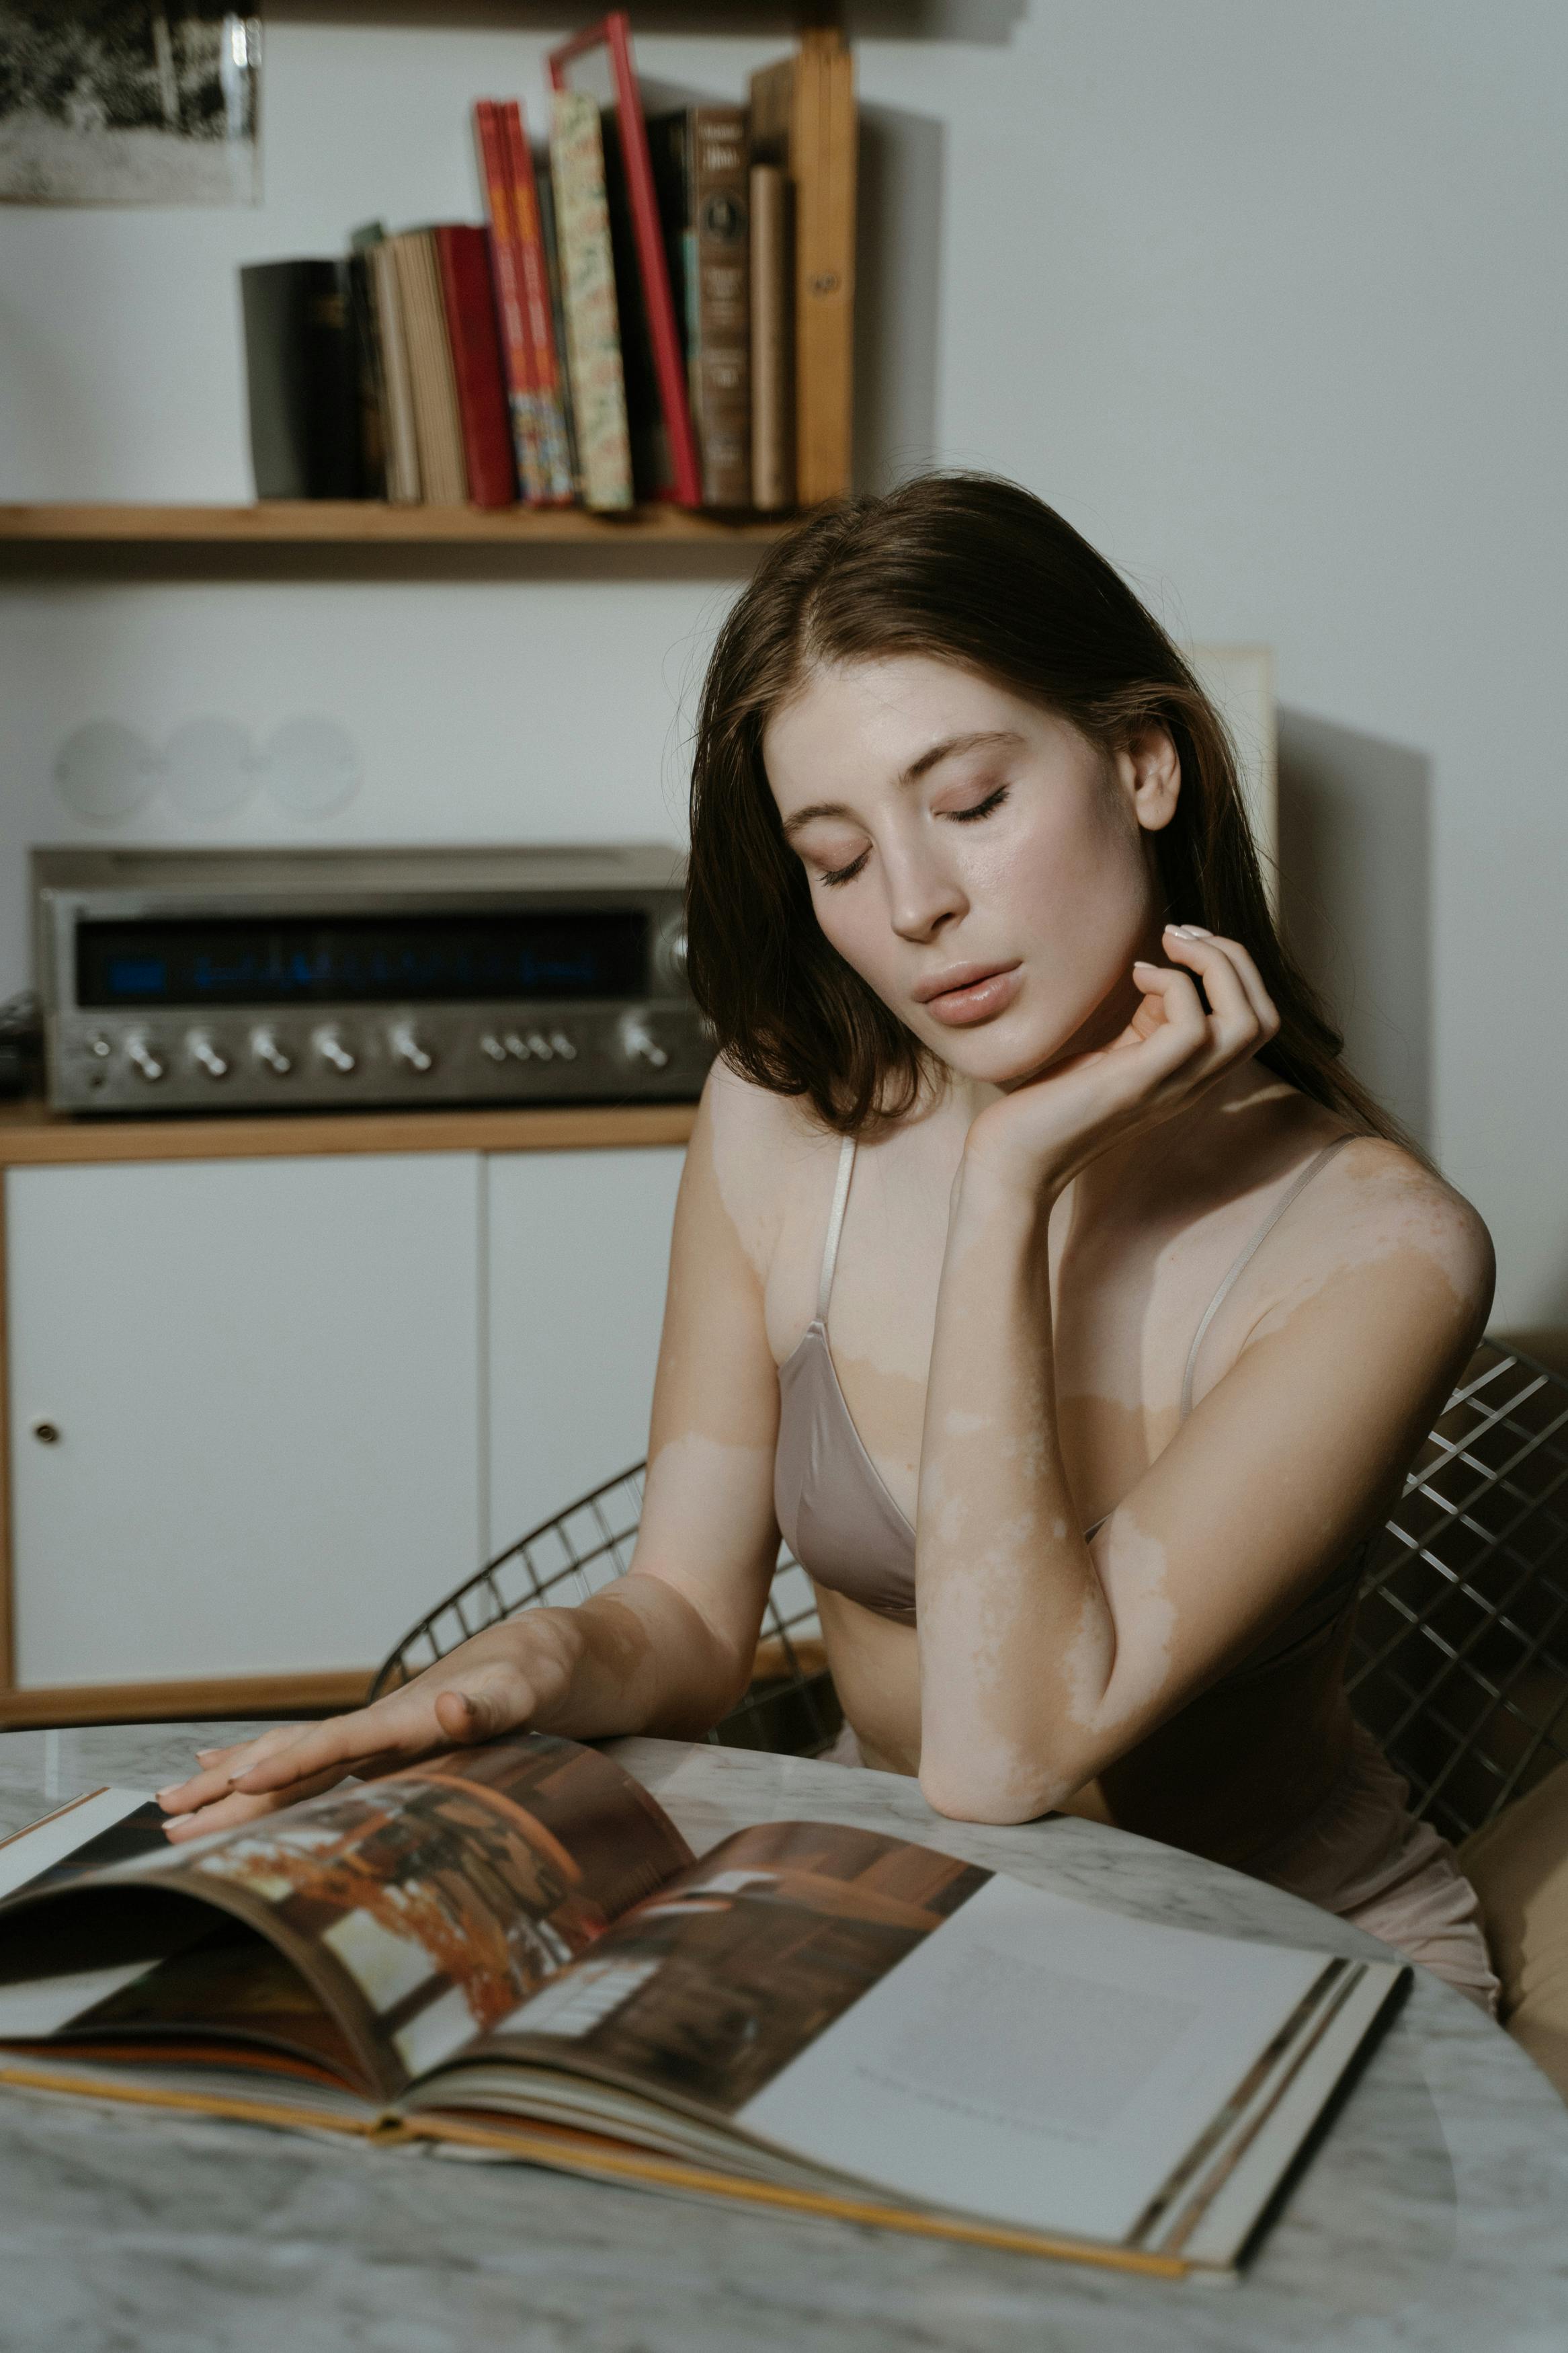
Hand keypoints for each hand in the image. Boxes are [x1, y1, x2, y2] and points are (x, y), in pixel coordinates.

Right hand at [156, 1612, 577, 1843]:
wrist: (567, 1649)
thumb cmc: (551, 1672)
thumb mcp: (532, 1689)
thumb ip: (493, 1704)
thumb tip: (451, 1708)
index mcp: (412, 1717)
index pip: (338, 1745)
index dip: (291, 1765)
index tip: (238, 1785)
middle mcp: (386, 1725)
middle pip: (296, 1756)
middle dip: (231, 1789)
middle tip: (166, 1820)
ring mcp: (384, 1734)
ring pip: (296, 1760)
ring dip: (236, 1782)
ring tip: (175, 1801)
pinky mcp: (394, 1743)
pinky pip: (321, 1764)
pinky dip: (278, 1768)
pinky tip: (242, 1771)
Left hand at [963, 925, 1280, 1196]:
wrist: (1014, 1160)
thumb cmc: (1050, 1106)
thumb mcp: (1112, 1054)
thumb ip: (1143, 1024)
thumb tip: (1155, 974)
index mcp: (1189, 1074)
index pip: (1252, 1022)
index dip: (1231, 973)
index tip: (1182, 946)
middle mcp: (1192, 1083)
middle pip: (1264, 1018)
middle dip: (1236, 960)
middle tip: (1184, 935)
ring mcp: (1172, 1085)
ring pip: (1247, 1022)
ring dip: (1217, 965)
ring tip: (1171, 943)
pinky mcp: (1140, 1082)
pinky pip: (1192, 1025)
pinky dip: (1172, 984)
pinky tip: (1135, 974)